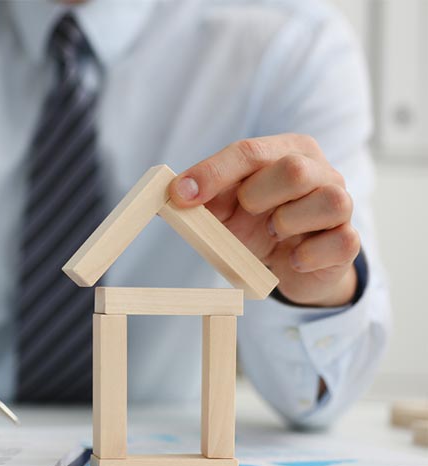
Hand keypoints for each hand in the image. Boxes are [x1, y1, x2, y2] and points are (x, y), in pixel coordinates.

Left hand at [168, 134, 358, 306]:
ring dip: (287, 222)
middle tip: (247, 211)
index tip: (181, 195)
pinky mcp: (348, 241)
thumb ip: (201, 197)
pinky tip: (292, 258)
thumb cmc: (257, 225)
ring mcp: (341, 205)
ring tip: (273, 232)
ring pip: (329, 201)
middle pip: (294, 170)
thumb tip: (168, 193)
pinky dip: (308, 254)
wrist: (291, 264)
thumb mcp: (224, 208)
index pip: (249, 151)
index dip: (212, 173)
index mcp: (287, 151)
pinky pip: (341, 241)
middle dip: (257, 195)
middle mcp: (321, 171)